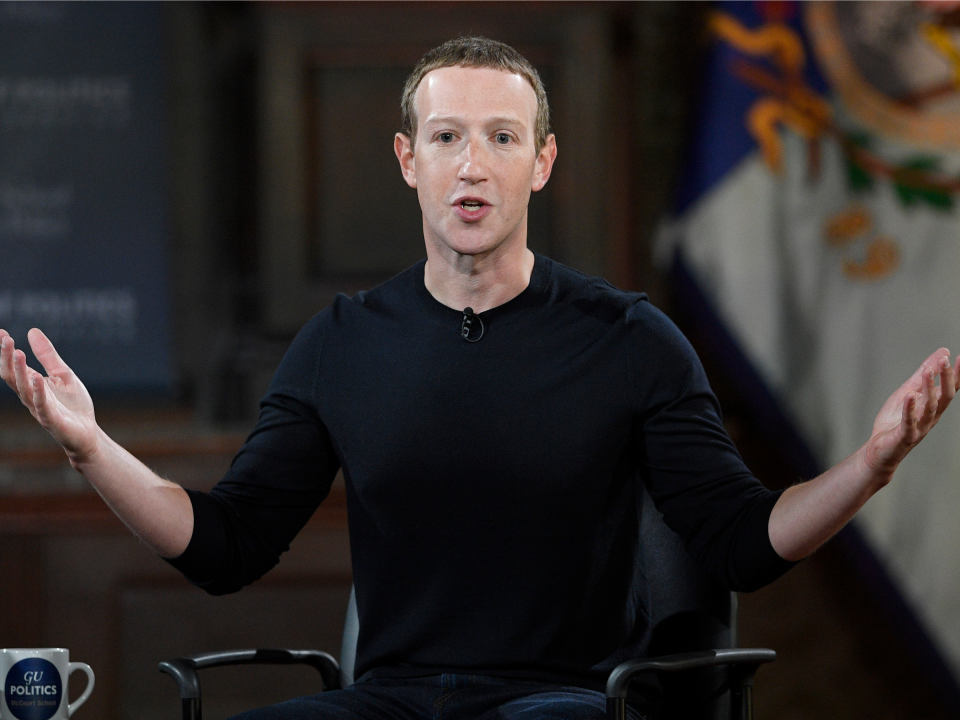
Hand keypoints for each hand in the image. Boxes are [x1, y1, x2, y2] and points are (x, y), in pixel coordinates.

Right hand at [0, 328, 99, 463]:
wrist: (87, 433)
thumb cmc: (73, 405)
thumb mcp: (62, 374)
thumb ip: (47, 355)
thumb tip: (32, 331)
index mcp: (32, 384)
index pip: (14, 366)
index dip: (6, 350)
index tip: (1, 332)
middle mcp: (31, 395)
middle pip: (13, 376)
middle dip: (7, 358)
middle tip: (5, 338)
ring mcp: (40, 408)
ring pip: (24, 389)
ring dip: (20, 371)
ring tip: (18, 353)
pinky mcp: (52, 419)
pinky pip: (42, 405)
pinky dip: (38, 391)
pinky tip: (37, 378)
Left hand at [862, 348, 958, 479]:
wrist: (879, 450)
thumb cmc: (895, 421)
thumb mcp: (909, 391)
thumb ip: (925, 375)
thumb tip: (943, 352)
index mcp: (933, 406)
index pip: (950, 389)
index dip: (957, 374)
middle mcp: (931, 417)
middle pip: (945, 397)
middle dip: (946, 379)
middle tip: (945, 361)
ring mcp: (919, 427)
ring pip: (929, 408)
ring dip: (929, 389)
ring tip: (927, 371)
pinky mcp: (905, 436)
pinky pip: (909, 422)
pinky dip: (910, 409)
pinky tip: (910, 395)